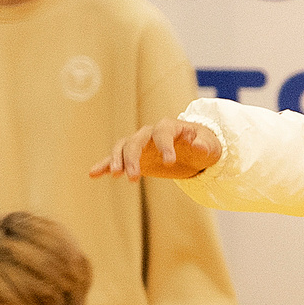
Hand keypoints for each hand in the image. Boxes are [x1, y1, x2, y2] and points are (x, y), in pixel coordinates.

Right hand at [92, 118, 222, 181]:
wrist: (196, 150)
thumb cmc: (204, 145)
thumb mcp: (210, 146)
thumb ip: (204, 145)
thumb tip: (199, 145)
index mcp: (169, 127)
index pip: (162, 133)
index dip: (165, 146)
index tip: (170, 163)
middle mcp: (150, 133)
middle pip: (135, 141)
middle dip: (133, 158)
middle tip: (134, 177)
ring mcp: (140, 144)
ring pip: (122, 148)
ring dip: (117, 160)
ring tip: (115, 175)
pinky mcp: (135, 158)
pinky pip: (116, 159)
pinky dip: (104, 165)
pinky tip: (93, 174)